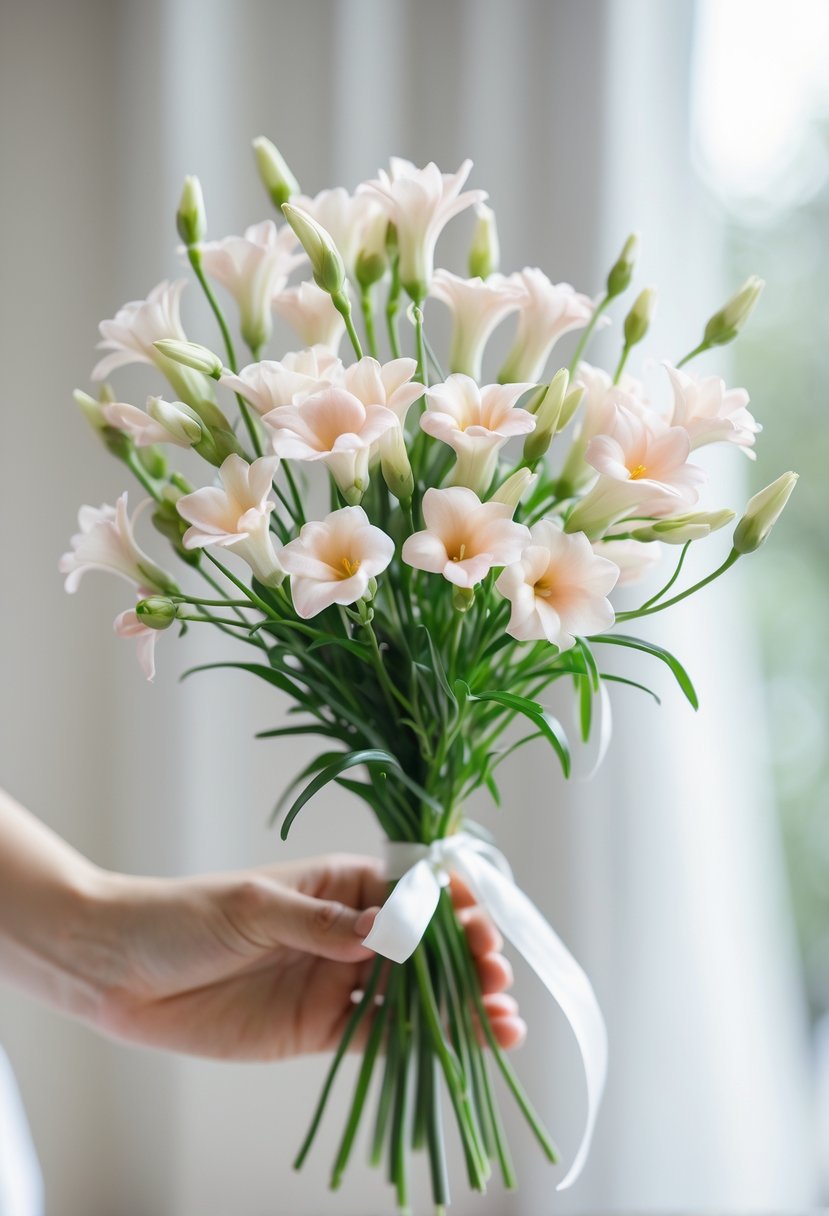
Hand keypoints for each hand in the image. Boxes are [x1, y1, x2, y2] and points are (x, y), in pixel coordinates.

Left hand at [84, 853, 525, 1059]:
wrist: (122, 969)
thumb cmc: (187, 916)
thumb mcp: (255, 908)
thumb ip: (322, 924)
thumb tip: (387, 930)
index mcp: (342, 885)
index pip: (412, 893)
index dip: (452, 909)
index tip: (482, 925)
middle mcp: (350, 933)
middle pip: (423, 948)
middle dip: (468, 962)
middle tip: (499, 979)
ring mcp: (338, 983)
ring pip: (413, 996)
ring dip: (461, 1008)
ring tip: (507, 1023)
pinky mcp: (320, 1030)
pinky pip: (379, 1038)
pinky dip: (422, 1045)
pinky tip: (465, 1048)